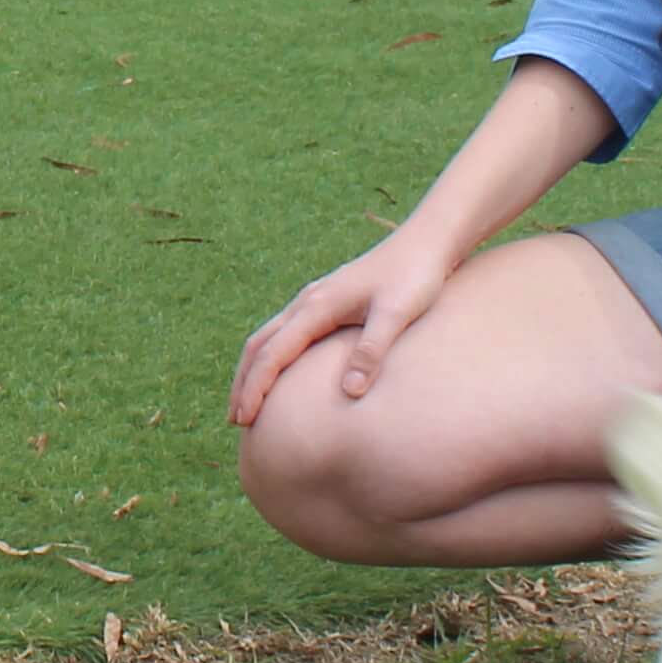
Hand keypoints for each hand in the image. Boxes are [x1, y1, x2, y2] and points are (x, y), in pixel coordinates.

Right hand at [230, 228, 459, 430]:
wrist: (425, 242)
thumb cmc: (415, 275)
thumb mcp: (397, 313)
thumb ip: (371, 350)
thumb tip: (350, 392)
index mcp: (318, 307)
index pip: (273, 353)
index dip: (255, 388)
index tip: (244, 419)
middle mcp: (308, 302)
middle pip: (259, 344)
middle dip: (244, 381)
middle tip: (236, 419)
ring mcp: (315, 300)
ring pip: (269, 336)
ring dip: (254, 368)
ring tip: (249, 400)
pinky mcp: (327, 302)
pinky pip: (286, 332)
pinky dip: (272, 355)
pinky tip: (282, 371)